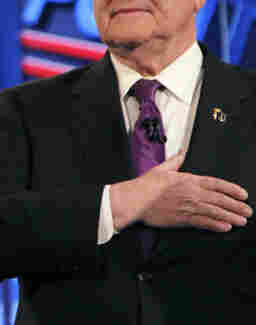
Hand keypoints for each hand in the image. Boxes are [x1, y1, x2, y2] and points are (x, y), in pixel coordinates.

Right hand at [110, 147, 251, 231]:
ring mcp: (188, 206)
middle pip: (220, 199)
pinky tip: (225, 227)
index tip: (243, 194)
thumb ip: (175, 161)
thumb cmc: (146, 185)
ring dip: (231, 216)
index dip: (232, 189)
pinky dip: (215, 225)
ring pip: (215, 211)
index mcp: (188, 180)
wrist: (136, 199)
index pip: (216, 183)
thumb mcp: (162, 169)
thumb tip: (182, 152)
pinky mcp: (182, 219)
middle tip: (247, 210)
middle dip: (236, 205)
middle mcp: (191, 193)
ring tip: (242, 221)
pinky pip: (203, 222)